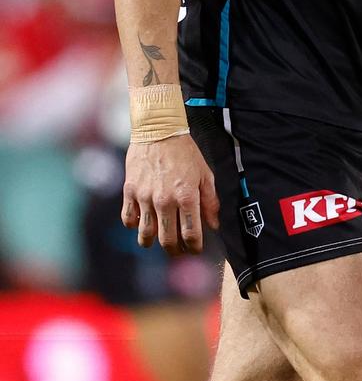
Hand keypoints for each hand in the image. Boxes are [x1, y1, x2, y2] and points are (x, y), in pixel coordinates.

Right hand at [121, 134, 218, 254]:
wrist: (158, 129)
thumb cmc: (185, 152)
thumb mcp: (204, 173)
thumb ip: (210, 201)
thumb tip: (214, 225)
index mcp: (187, 196)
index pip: (191, 235)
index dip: (195, 247)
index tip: (195, 248)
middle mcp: (165, 200)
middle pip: (168, 241)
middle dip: (175, 250)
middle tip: (178, 249)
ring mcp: (145, 197)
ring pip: (146, 235)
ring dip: (153, 242)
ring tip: (159, 238)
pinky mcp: (130, 191)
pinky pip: (128, 219)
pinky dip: (134, 225)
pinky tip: (142, 221)